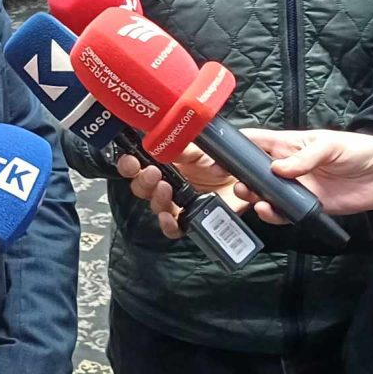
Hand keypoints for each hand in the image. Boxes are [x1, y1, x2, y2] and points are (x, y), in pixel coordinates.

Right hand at [116, 144, 240, 240]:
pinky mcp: (189, 219)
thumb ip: (182, 147)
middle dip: (142, 181)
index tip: (132, 161)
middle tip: (153, 173)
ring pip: (155, 206)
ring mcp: (176, 203)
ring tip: (166, 189)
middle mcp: (166, 184)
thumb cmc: (220, 162)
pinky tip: (169, 217)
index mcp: (164, 164)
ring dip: (156, 198)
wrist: (243, 179)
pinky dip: (168, 224)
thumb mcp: (201, 149)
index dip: (129, 165)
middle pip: (141, 188)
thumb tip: (162, 145)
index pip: (137, 165)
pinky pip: (173, 228)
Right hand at [232, 128, 372, 218]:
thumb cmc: (358, 151)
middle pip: (253, 171)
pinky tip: (269, 210)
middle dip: (240, 177)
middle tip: (236, 184)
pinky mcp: (306, 207)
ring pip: (264, 193)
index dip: (235, 146)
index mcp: (289, 144)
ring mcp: (295, 188)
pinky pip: (283, 213)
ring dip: (253, 196)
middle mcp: (287, 166)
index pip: (256, 141)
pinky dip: (273, 214)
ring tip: (251, 196)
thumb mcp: (330, 145)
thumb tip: (277, 170)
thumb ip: (303, 157)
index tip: (216, 153)